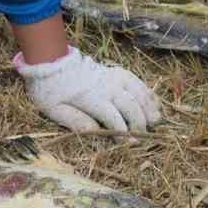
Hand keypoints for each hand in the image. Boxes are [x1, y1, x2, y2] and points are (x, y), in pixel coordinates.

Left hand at [14, 46, 160, 132]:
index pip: (112, 116)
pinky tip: (154, 103)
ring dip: (148, 106)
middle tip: (142, 137)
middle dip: (139, 122)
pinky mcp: (115, 72)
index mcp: (89, 97)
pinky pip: (136, 81)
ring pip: (137, 91)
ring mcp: (112, 77)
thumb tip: (95, 132)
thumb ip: (75, 120)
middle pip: (129, 104)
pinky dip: (147, 92)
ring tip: (155, 121)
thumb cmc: (51, 91)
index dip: (123, 130)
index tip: (128, 144)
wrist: (51, 63)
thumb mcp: (54, 110)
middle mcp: (105, 85)